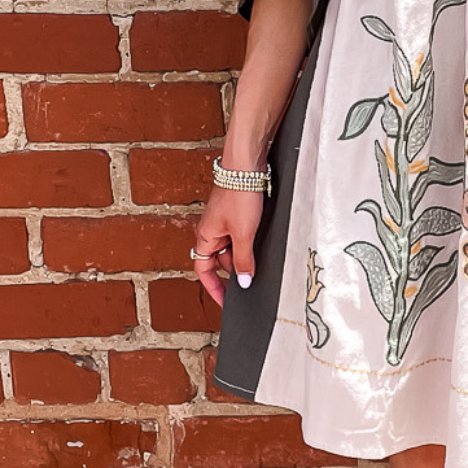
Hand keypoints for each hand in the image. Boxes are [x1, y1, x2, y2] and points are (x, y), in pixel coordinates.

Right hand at [192, 178, 264, 308]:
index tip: (225, 303)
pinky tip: (263, 243)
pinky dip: (250, 242)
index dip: (214, 288)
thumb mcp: (243, 234)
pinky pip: (241, 234)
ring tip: (261, 262)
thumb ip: (243, 260)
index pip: (203, 271)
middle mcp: (211, 230)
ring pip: (232, 247)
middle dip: (235, 271)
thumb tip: (243, 282)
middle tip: (251, 282)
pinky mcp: (237, 212)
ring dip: (245, 256)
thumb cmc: (239, 195)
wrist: (247, 165)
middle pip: (220, 260)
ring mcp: (224, 220)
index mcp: (205, 237)